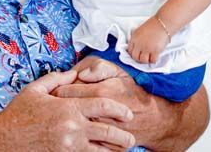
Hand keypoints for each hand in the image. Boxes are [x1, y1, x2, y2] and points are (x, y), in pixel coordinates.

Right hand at [0, 69, 135, 150]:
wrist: (5, 138)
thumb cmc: (19, 113)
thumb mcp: (36, 89)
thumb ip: (57, 79)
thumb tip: (74, 72)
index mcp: (68, 107)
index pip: (102, 106)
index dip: (118, 109)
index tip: (128, 113)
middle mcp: (72, 127)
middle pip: (108, 132)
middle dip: (124, 136)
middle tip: (132, 137)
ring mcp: (69, 145)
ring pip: (100, 150)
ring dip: (114, 151)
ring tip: (123, 150)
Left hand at [53, 60, 184, 149]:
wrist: (154, 120)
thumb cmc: (134, 93)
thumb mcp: (120, 72)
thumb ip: (99, 67)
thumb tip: (80, 73)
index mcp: (100, 92)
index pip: (63, 91)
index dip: (57, 89)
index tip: (57, 89)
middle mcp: (97, 113)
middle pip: (63, 110)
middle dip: (57, 106)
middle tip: (56, 104)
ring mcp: (100, 131)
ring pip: (70, 125)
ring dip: (65, 121)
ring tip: (65, 117)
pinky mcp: (103, 145)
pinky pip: (81, 141)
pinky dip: (76, 135)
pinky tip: (76, 130)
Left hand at [128, 17, 168, 63]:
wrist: (163, 23)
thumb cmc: (153, 25)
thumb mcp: (140, 30)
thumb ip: (136, 38)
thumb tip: (136, 45)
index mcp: (134, 38)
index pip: (129, 51)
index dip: (133, 54)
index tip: (137, 55)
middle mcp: (139, 44)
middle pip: (135, 57)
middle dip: (139, 59)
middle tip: (144, 57)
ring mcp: (146, 48)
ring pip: (143, 61)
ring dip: (146, 60)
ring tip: (150, 57)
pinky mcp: (155, 51)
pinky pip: (152, 60)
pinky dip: (154, 60)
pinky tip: (155, 56)